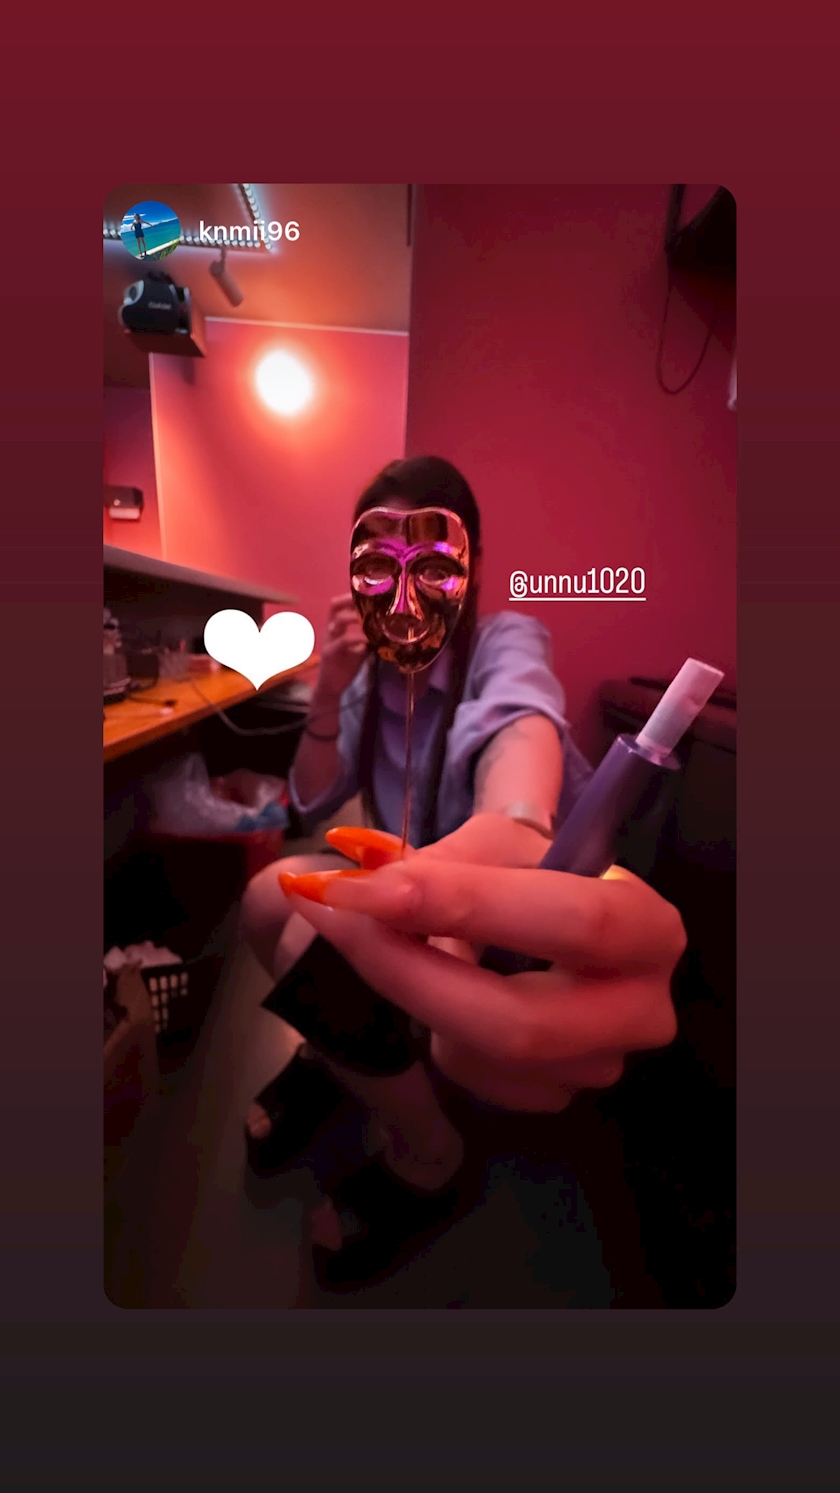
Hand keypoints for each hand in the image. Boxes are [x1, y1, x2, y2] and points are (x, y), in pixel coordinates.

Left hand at [282, 815, 684, 1111]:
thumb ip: (434, 862)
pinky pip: (480, 1082)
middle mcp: (642, 1009)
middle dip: (410, 974)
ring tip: (415, 948)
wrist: (549, 917)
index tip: (353, 887)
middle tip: (336, 921)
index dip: (457, 905)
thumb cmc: (527, 872)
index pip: (568, 922)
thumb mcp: (492, 845)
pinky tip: (450, 994)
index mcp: (646, 927)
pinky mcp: (559, 1095)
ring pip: (487, 1058)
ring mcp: (603, 1065)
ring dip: (425, 1001)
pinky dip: (443, 1035)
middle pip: (519, 1022)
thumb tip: (352, 874)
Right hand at [315, 594, 369, 700]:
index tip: (368, 592)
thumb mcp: (360, 648)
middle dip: (349, 600)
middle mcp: (330, 630)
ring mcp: (329, 640)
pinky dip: (357, 637)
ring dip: (356, 617)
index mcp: (336, 627)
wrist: (331, 687)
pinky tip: (369, 638)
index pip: (339, 604)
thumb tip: (388, 628)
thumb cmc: (345, 666)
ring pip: (339, 620)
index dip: (350, 596)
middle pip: (334, 606)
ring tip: (372, 618)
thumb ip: (368, 637)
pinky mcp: (330, 652)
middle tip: (368, 600)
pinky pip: (343, 640)